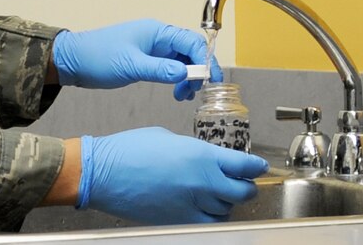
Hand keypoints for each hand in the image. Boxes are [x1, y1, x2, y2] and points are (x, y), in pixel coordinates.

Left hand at [52, 19, 220, 100]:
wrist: (74, 61)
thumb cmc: (98, 57)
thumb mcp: (131, 65)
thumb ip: (160, 70)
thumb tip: (185, 73)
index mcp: (156, 32)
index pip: (191, 42)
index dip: (206, 60)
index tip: (212, 80)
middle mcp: (157, 38)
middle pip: (190, 52)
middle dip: (197, 71)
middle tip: (196, 92)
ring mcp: (152, 49)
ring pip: (181, 61)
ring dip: (187, 78)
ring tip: (183, 96)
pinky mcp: (146, 60)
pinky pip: (170, 68)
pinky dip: (177, 80)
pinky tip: (176, 93)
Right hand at [79, 128, 268, 223]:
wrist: (104, 174)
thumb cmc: (129, 150)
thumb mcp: (167, 138)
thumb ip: (193, 150)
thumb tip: (205, 160)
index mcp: (201, 155)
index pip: (244, 166)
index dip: (255, 167)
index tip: (258, 167)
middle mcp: (203, 181)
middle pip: (243, 192)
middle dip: (244, 187)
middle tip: (241, 182)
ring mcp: (193, 204)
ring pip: (227, 210)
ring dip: (225, 202)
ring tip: (215, 195)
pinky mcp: (181, 220)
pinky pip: (209, 224)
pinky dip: (212, 218)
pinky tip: (204, 210)